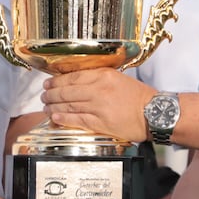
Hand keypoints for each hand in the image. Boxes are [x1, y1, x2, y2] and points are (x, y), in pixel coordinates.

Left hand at [41, 68, 155, 141]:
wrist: (155, 113)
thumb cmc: (139, 97)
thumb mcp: (120, 79)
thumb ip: (100, 79)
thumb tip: (79, 81)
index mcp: (104, 75)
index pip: (74, 76)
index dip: (57, 80)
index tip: (48, 83)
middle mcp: (99, 89)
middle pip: (68, 91)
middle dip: (52, 93)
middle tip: (44, 95)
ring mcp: (99, 106)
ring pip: (69, 105)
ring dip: (54, 106)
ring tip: (46, 107)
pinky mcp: (100, 122)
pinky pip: (77, 119)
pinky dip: (64, 118)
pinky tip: (55, 118)